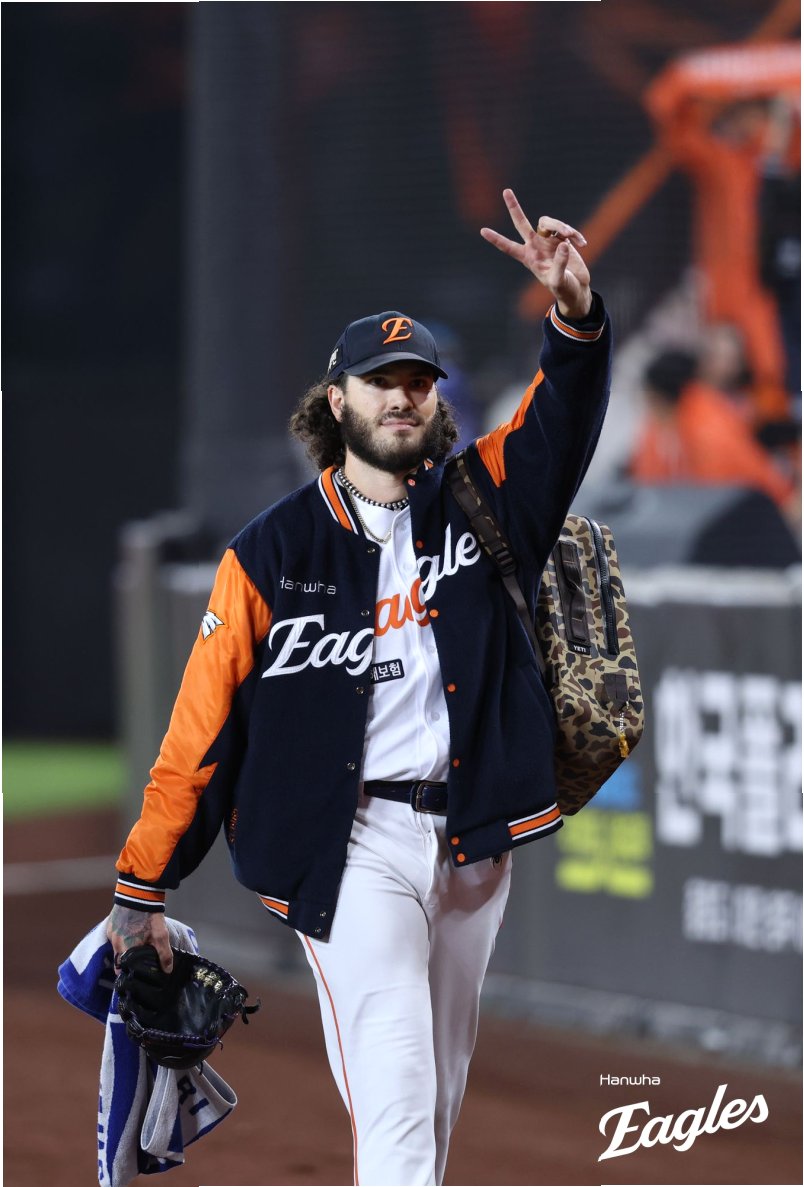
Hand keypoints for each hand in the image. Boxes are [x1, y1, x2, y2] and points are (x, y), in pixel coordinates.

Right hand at [106, 904, 173, 972]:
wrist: (140, 891)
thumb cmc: (149, 915)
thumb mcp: (160, 935)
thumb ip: (164, 954)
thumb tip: (167, 971)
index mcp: (122, 947)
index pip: (121, 969)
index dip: (129, 974)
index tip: (138, 976)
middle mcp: (113, 942)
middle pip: (119, 959)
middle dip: (129, 963)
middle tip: (142, 964)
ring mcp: (111, 931)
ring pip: (118, 947)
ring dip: (127, 950)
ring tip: (140, 950)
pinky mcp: (112, 923)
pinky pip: (117, 937)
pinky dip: (124, 939)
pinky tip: (134, 937)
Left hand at [481, 188, 591, 319]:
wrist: (576, 289)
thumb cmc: (563, 289)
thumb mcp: (559, 281)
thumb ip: (559, 263)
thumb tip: (563, 243)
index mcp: (528, 258)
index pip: (509, 247)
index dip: (496, 239)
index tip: (482, 231)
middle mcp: (535, 246)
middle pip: (521, 223)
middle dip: (514, 208)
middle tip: (506, 191)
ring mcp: (548, 241)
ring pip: (549, 222)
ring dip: (560, 226)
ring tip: (571, 236)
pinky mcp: (562, 239)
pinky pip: (566, 229)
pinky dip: (575, 234)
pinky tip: (583, 244)